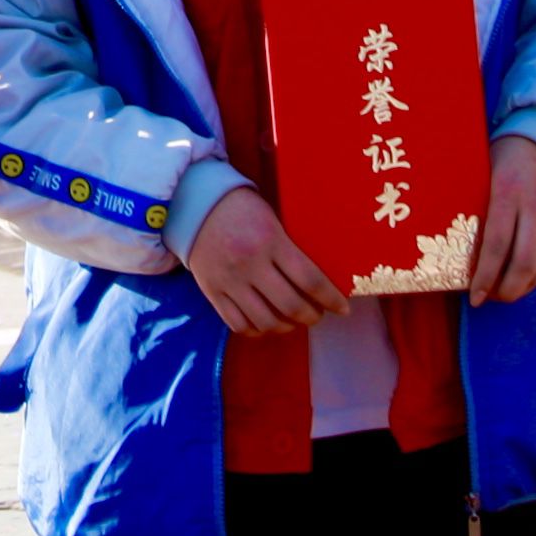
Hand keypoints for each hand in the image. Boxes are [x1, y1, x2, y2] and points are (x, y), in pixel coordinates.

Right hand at [182, 187, 348, 335]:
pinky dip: (258, 330)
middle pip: (291, 306)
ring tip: (293, 321)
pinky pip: (238, 324)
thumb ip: (290, 248)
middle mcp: (250, 264)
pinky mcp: (212, 291)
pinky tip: (267, 323)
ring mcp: (229, 281)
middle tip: (317, 314)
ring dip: (287, 327)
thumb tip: (317, 280)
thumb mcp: (272, 219)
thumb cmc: (241, 208)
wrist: (192, 205)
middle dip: (312, 316)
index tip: (343, 308)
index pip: (310, 280)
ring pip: (266, 321)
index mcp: (270, 241)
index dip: (331, 299)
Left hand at [468, 135, 535, 304]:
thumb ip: (471, 209)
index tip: (474, 296)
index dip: (485, 276)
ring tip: (500, 294)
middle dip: (505, 290)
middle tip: (487, 299)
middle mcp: (535, 210)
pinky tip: (520, 283)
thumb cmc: (498, 162)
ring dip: (521, 289)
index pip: (496, 245)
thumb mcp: (480, 177)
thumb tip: (443, 246)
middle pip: (524, 263)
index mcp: (508, 195)